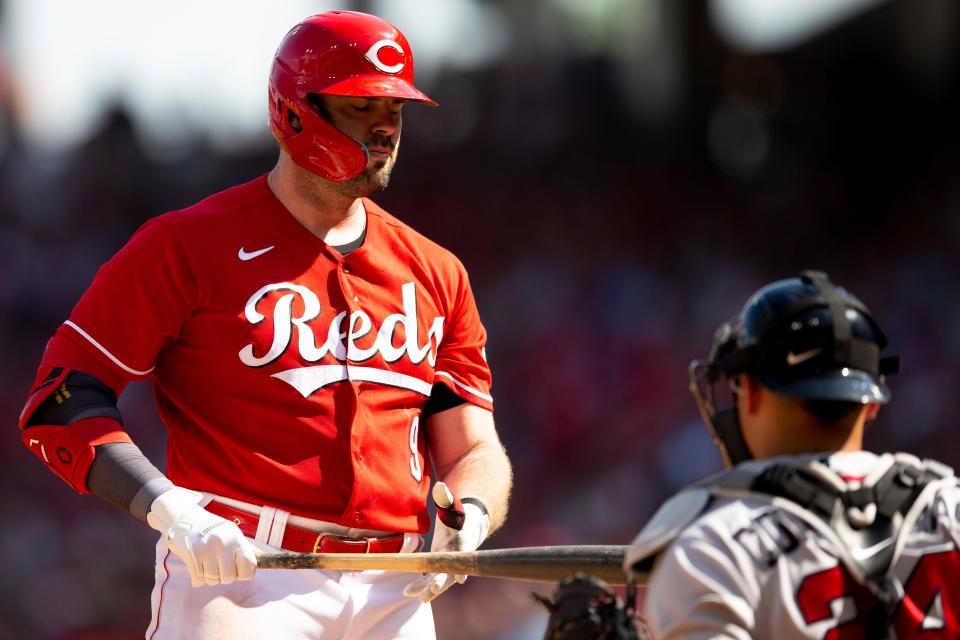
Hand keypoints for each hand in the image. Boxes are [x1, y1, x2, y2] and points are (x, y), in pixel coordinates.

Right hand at [146, 487, 256, 587]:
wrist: (183, 517)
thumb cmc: (210, 529)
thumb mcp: (230, 533)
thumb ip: (242, 549)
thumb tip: (259, 564)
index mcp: (236, 538)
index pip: (249, 566)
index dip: (243, 573)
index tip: (235, 570)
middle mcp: (224, 542)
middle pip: (229, 577)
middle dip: (222, 576)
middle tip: (216, 566)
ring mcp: (208, 548)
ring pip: (212, 580)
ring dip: (208, 577)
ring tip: (205, 564)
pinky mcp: (192, 554)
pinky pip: (198, 580)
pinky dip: (196, 578)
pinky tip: (196, 565)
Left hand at [403, 482, 489, 602]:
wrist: (464, 525)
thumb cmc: (457, 514)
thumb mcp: (452, 505)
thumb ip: (445, 498)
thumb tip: (440, 486)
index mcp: (463, 542)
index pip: (463, 556)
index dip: (460, 566)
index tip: (460, 578)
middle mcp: (457, 557)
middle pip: (451, 572)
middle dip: (443, 581)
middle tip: (434, 590)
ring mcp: (448, 564)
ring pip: (439, 579)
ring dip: (428, 588)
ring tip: (415, 595)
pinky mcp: (439, 567)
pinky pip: (430, 579)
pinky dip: (421, 586)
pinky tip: (408, 591)